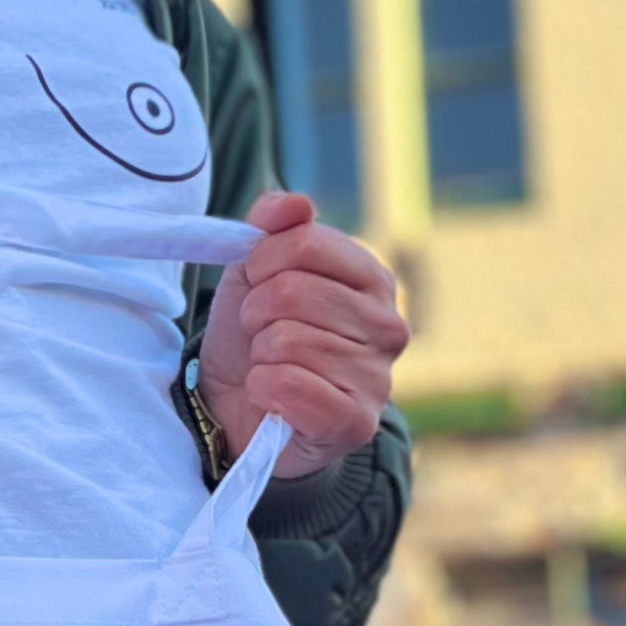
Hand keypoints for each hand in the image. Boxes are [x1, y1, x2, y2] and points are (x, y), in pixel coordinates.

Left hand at [198, 191, 407, 479]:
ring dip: (259, 354)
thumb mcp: (254, 270)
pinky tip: (273, 398)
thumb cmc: (255, 334)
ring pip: (287, 340)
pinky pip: (288, 384)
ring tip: (270, 365)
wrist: (237, 409)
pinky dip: (263, 388)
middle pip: (293, 291)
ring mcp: (379, 377)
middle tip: (260, 333)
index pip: (307, 242)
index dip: (262, 262)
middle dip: (255, 312)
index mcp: (373, 279)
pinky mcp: (356, 422)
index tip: (256, 284)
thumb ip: (273, 226)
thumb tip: (293, 203)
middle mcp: (389, 326)